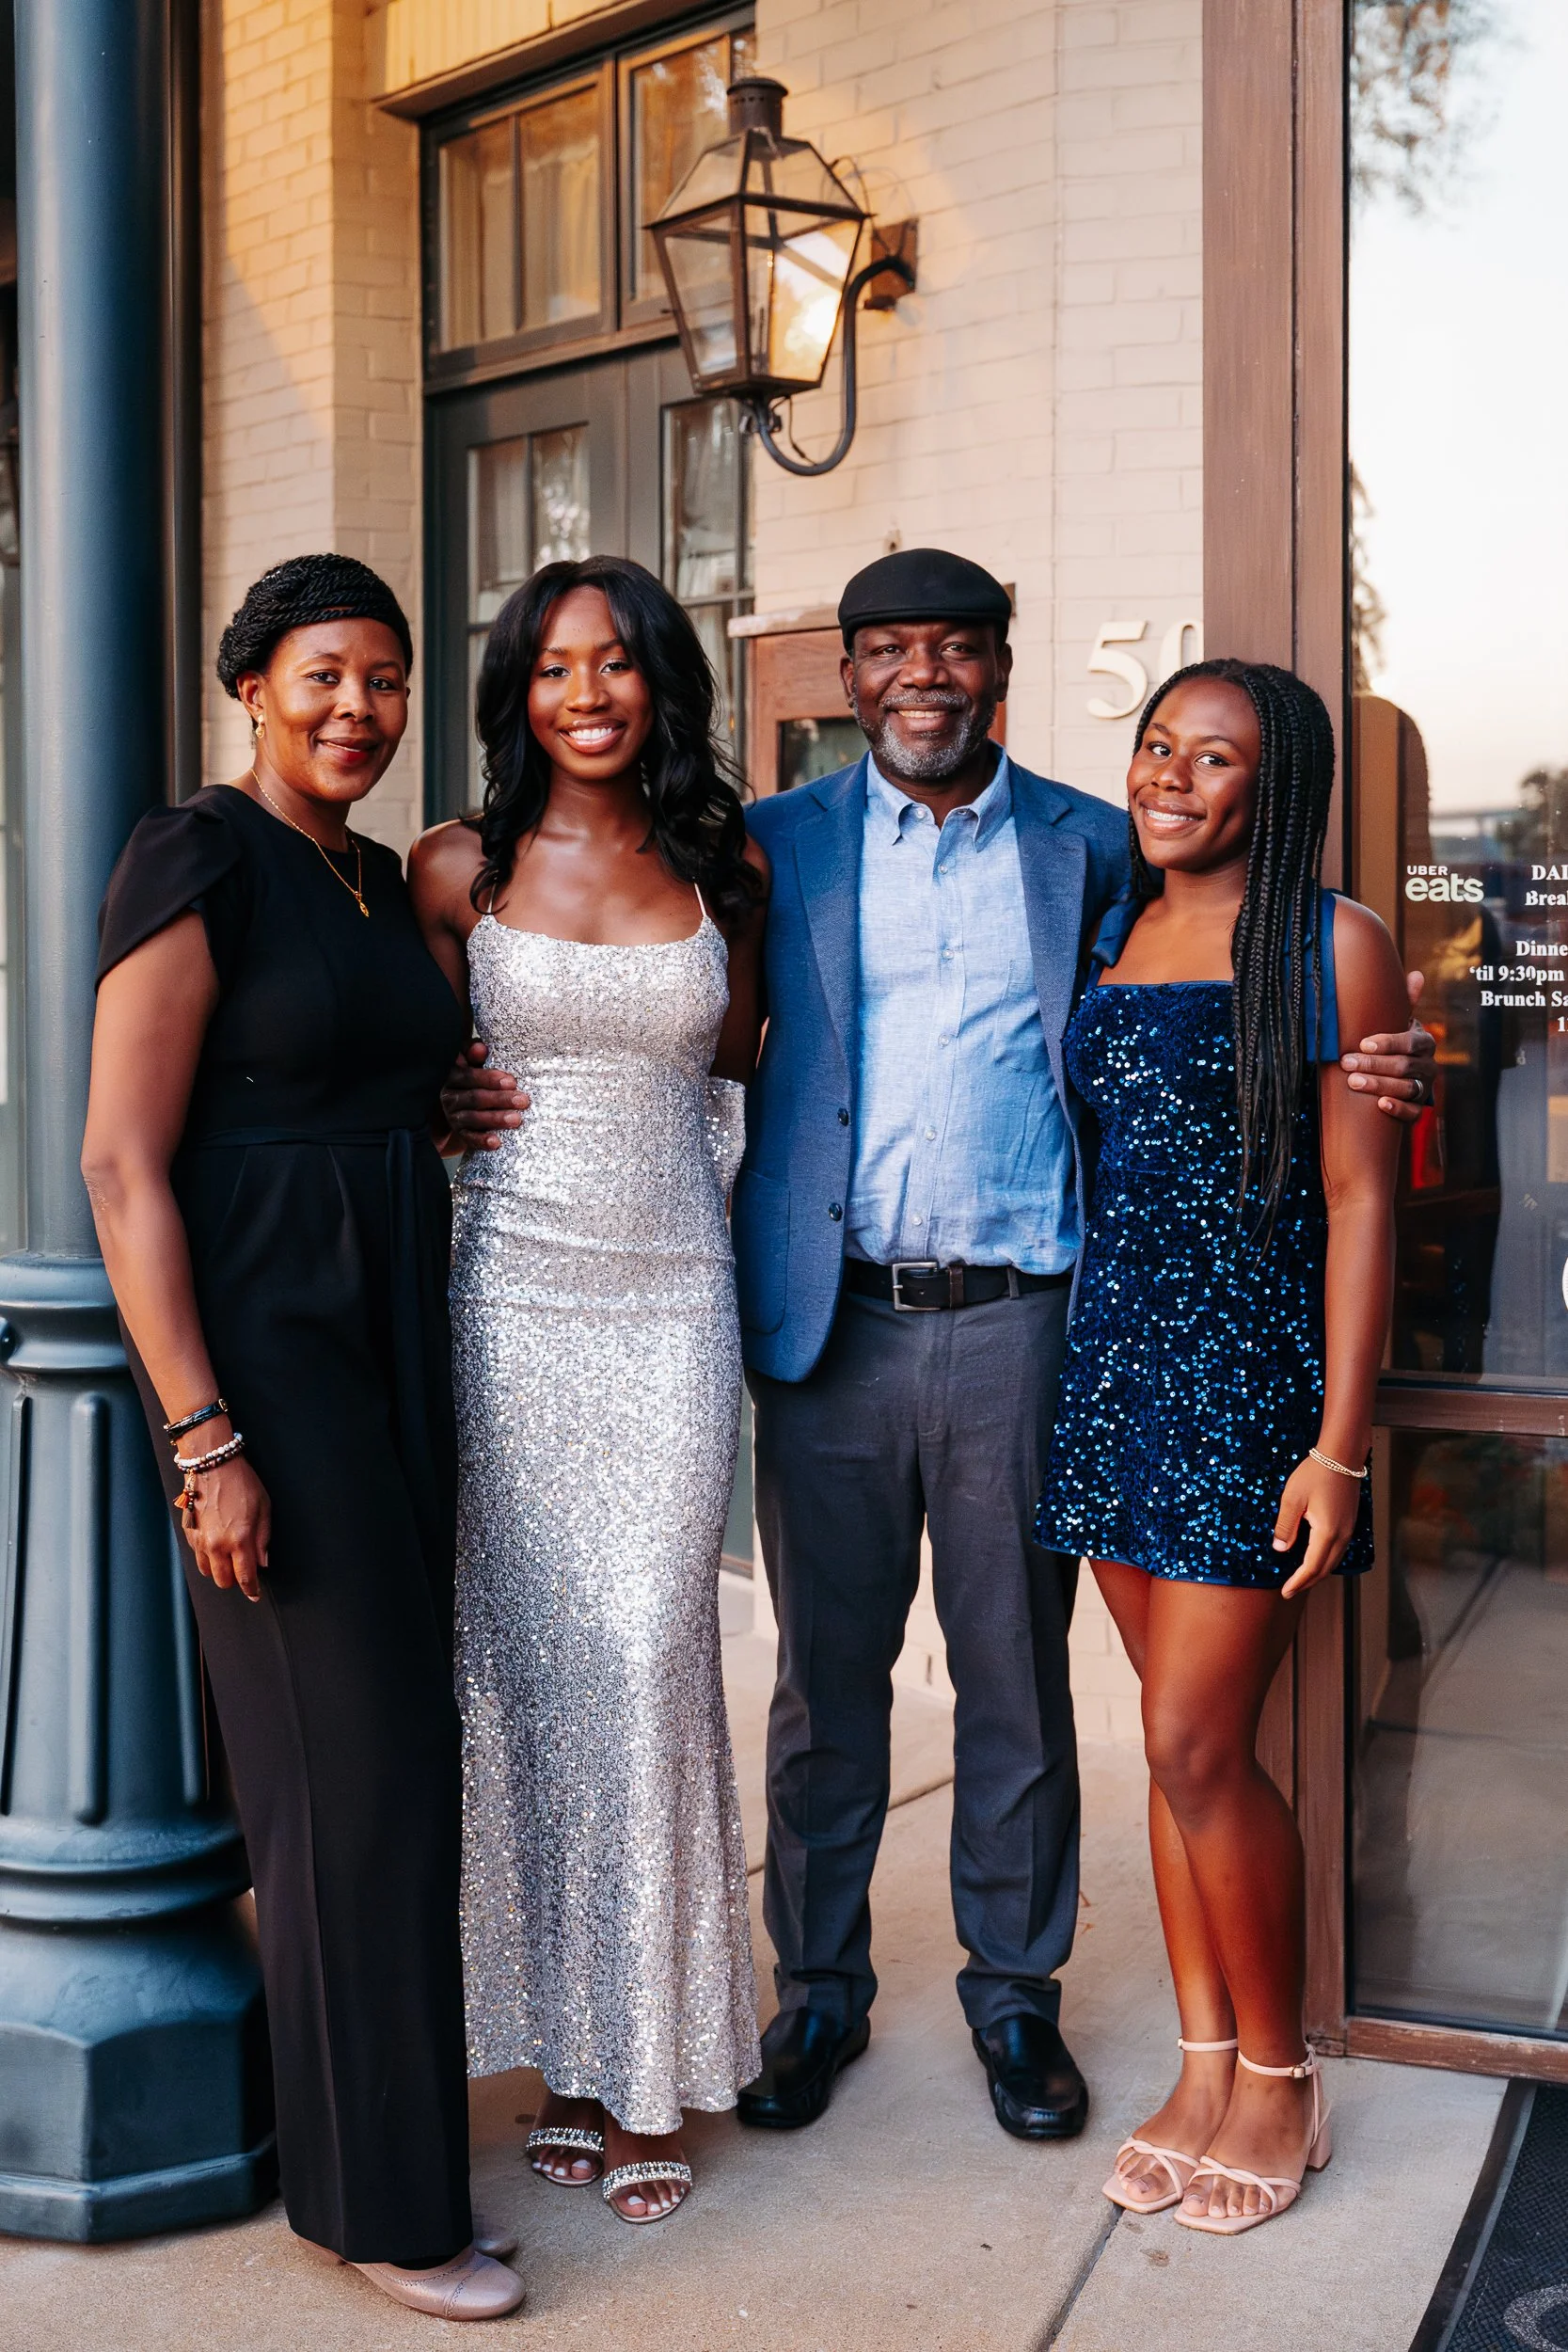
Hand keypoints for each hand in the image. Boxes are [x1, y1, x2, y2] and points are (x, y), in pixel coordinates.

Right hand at [181, 1455, 271, 1601]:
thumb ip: (263, 1539)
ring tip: (229, 1556)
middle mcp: (217, 1545)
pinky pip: (197, 1557)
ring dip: (219, 1569)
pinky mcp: (189, 1533)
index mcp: (240, 1540)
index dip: (251, 1589)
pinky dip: (207, 1557)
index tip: (254, 1594)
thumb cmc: (242, 1483)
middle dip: (234, 1580)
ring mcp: (200, 1540)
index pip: (245, 1577)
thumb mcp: (264, 1508)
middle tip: (243, 1569)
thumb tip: (263, 1562)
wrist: (212, 1465)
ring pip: (207, 1571)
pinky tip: (216, 1544)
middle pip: (223, 1581)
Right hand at [438, 1040, 527, 1152]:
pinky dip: (482, 1140)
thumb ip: (475, 1055)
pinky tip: (496, 1142)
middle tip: (523, 1101)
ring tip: (516, 1120)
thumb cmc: (474, 1081)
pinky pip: (469, 1138)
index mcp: (454, 1075)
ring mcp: (452, 1116)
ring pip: (473, 1118)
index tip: (512, 1082)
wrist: (458, 1110)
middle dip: (500, 1099)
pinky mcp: (458, 1133)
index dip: (489, 1078)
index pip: (469, 1076)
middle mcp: (450, 1095)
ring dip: (495, 1119)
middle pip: (475, 1097)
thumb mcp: (473, 1065)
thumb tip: (480, 1047)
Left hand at [1273, 1455, 1360, 1596]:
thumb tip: (1280, 1549)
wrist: (1341, 1456)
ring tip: (1301, 1580)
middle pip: (1325, 1569)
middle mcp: (1342, 1535)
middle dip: (1307, 1582)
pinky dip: (1326, 1561)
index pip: (1311, 1567)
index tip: (1285, 1591)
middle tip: (1290, 1591)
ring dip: (1318, 1573)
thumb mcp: (1292, 1499)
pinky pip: (1339, 1551)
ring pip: (1334, 1561)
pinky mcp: (1350, 1523)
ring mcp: (1349, 1530)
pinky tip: (1316, 1559)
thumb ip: (1286, 1526)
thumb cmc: (1315, 1473)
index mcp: (1327, 1532)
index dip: (1298, 1581)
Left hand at [1340, 969, 1434, 1122]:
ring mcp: (1425, 1088)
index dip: (1388, 1043)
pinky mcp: (1418, 1108)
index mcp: (1423, 1043)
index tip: (1363, 1043)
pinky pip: (1413, 1112)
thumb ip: (1403, 1002)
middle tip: (1347, 1063)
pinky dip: (1397, 1108)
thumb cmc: (1393, 1044)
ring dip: (1379, 1085)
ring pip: (1406, 1088)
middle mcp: (1428, 1066)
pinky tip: (1380, 1105)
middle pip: (1404, 1066)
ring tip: (1353, 1082)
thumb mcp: (1397, 1023)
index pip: (1410, 1042)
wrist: (1400, 1076)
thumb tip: (1417, 974)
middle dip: (1374, 1064)